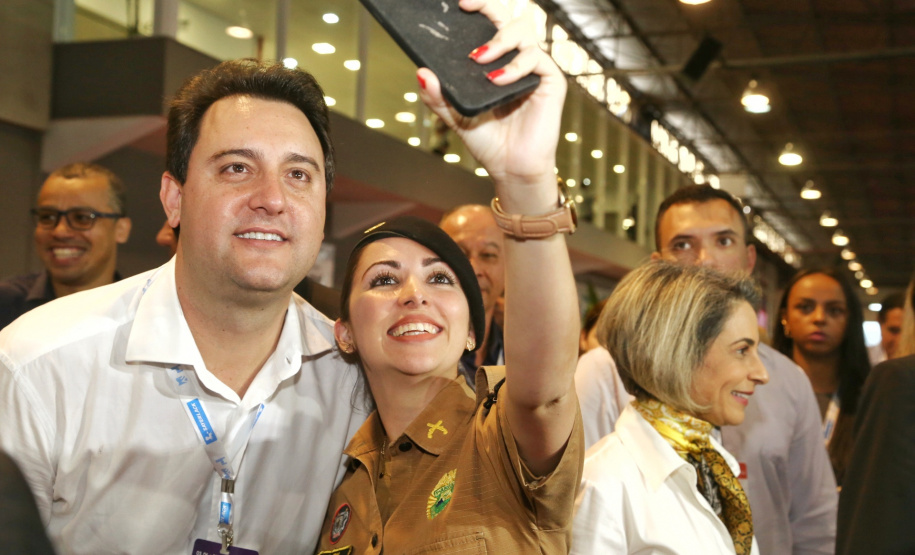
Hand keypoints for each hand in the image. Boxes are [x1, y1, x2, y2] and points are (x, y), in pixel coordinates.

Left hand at [417, 0, 565, 204]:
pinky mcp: (550, 82)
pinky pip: (536, 59)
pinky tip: (497, 80)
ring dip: (499, 39)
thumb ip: (437, 96)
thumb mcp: (454, 116)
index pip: (490, 22)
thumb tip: (420, 72)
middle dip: (489, 5)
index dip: (479, 5)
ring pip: (524, 30)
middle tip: (467, 7)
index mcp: (497, 60)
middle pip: (510, 16)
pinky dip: (514, 67)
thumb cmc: (488, 140)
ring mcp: (535, 68)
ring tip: (478, 59)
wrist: (510, 169)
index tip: (460, 2)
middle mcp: (517, 59)